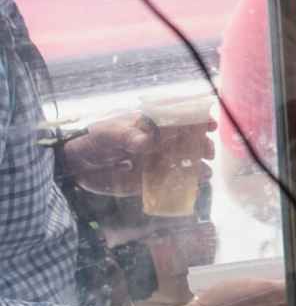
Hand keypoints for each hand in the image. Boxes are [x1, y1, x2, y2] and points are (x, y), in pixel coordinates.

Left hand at [65, 111, 214, 197]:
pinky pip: (171, 183)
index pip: (180, 119)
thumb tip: (145, 141)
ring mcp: (155, 161)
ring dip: (197, 167)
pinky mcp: (149, 180)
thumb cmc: (94, 140)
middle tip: (207, 152)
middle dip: (201, 145)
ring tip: (205, 173)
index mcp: (150, 126)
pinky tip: (195, 186)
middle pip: (188, 142)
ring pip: (183, 163)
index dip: (197, 120)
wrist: (77, 165)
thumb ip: (127, 136)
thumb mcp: (109, 134)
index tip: (209, 124)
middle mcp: (158, 142)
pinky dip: (184, 184)